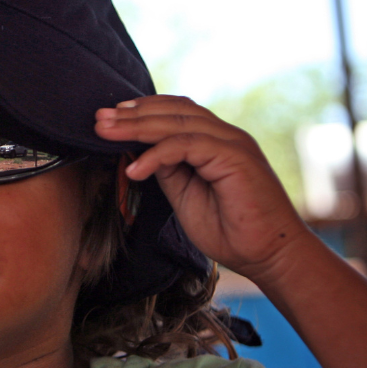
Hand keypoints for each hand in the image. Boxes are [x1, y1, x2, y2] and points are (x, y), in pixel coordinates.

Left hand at [95, 95, 310, 280]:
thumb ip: (168, 170)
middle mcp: (226, 135)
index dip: (141, 111)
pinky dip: (156, 155)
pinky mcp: (236, 157)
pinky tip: (134, 169)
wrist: (269, 256)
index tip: (109, 118)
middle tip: (97, 119)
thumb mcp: (185, 195)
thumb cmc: (231, 231)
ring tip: (105, 133)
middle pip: (172, 111)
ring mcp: (233, 143)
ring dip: (137, 127)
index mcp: (215, 141)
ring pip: (178, 122)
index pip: (175, 112)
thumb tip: (140, 152)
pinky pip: (187, 145)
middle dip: (131, 114)